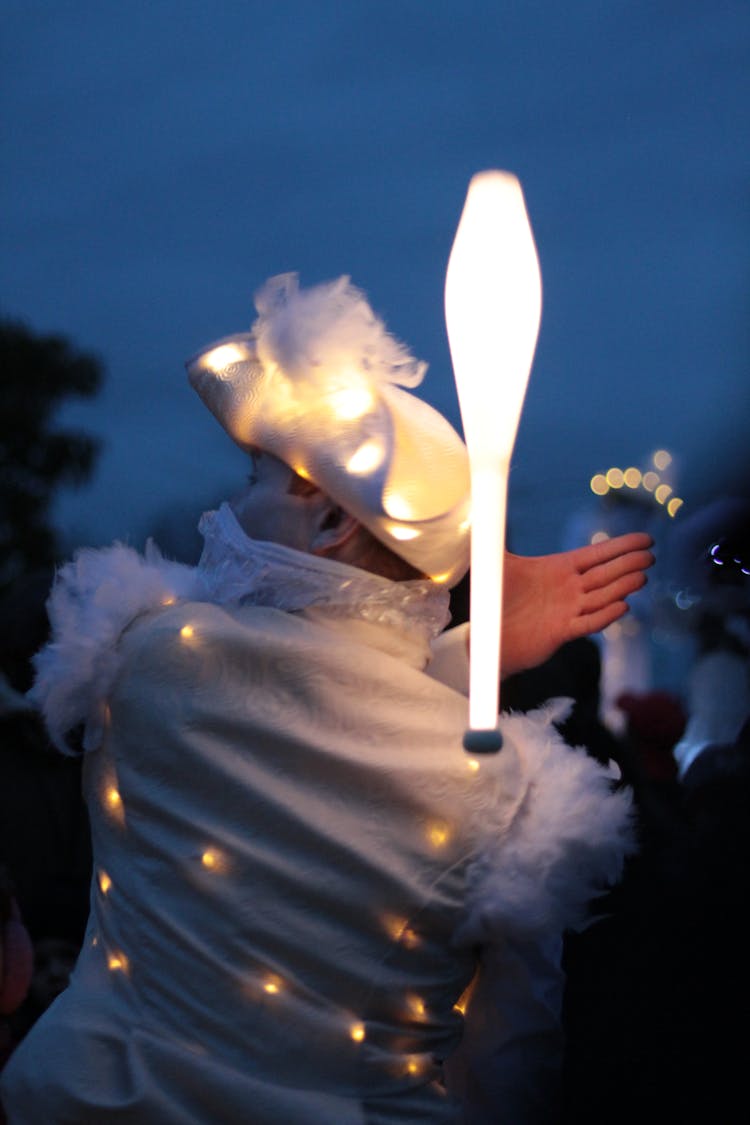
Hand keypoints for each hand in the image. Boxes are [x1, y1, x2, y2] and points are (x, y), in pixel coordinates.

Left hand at [500, 532, 653, 677]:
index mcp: (559, 569)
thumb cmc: (495, 600)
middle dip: (628, 564)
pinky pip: (588, 623)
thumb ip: (497, 538)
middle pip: (605, 574)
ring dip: (622, 587)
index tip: (645, 539)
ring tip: (642, 577)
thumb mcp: (497, 565)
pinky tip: (623, 607)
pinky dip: (605, 616)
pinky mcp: (561, 632)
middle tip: (651, 555)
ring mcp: (567, 610)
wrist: (488, 636)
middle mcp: (568, 589)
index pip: (597, 554)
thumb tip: (488, 510)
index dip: (620, 547)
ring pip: (601, 596)